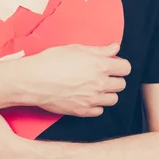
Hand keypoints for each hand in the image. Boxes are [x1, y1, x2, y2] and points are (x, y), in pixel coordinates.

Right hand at [15, 43, 130, 117]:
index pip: (125, 68)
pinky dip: (96, 105)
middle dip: (114, 79)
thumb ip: (100, 50)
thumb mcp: (76, 49)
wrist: (33, 80)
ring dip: (108, 93)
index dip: (120, 65)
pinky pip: (99, 111)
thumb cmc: (52, 61)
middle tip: (103, 75)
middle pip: (121, 85)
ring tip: (96, 87)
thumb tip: (115, 47)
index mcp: (99, 66)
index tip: (114, 65)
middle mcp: (99, 84)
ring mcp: (91, 99)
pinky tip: (87, 97)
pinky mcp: (82, 111)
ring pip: (113, 99)